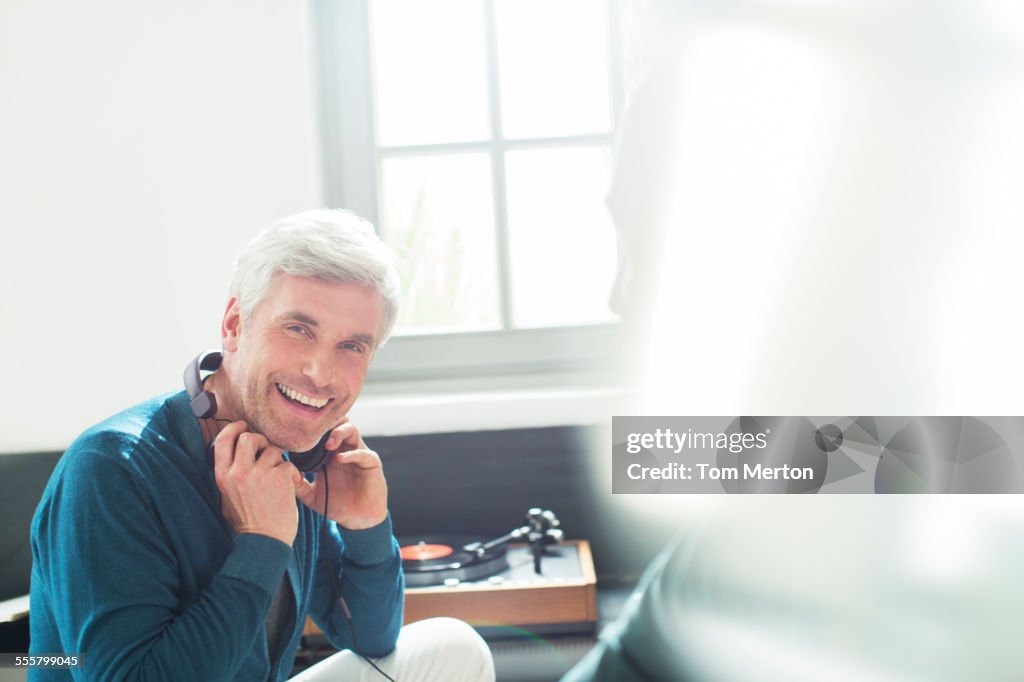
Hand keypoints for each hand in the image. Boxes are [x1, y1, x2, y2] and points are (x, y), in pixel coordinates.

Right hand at [212, 422, 299, 544]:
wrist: (264, 541)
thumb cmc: (247, 521)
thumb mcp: (226, 497)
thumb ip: (229, 474)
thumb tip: (233, 452)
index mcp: (222, 476)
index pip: (223, 440)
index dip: (234, 429)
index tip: (242, 426)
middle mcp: (238, 472)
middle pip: (248, 437)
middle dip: (260, 440)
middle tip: (265, 450)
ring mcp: (259, 474)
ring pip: (273, 449)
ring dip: (278, 460)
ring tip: (279, 476)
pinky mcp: (279, 477)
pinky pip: (288, 464)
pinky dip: (292, 473)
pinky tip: (291, 486)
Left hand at [293, 421, 387, 530]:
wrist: (357, 520)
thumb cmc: (336, 505)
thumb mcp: (311, 495)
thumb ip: (298, 485)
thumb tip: (284, 471)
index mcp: (329, 454)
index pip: (322, 432)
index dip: (311, 430)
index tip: (298, 434)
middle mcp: (344, 449)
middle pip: (337, 423)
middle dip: (326, 424)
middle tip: (314, 433)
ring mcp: (358, 454)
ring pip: (352, 430)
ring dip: (339, 432)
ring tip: (328, 444)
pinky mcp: (371, 463)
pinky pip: (363, 453)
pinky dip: (351, 454)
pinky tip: (340, 459)